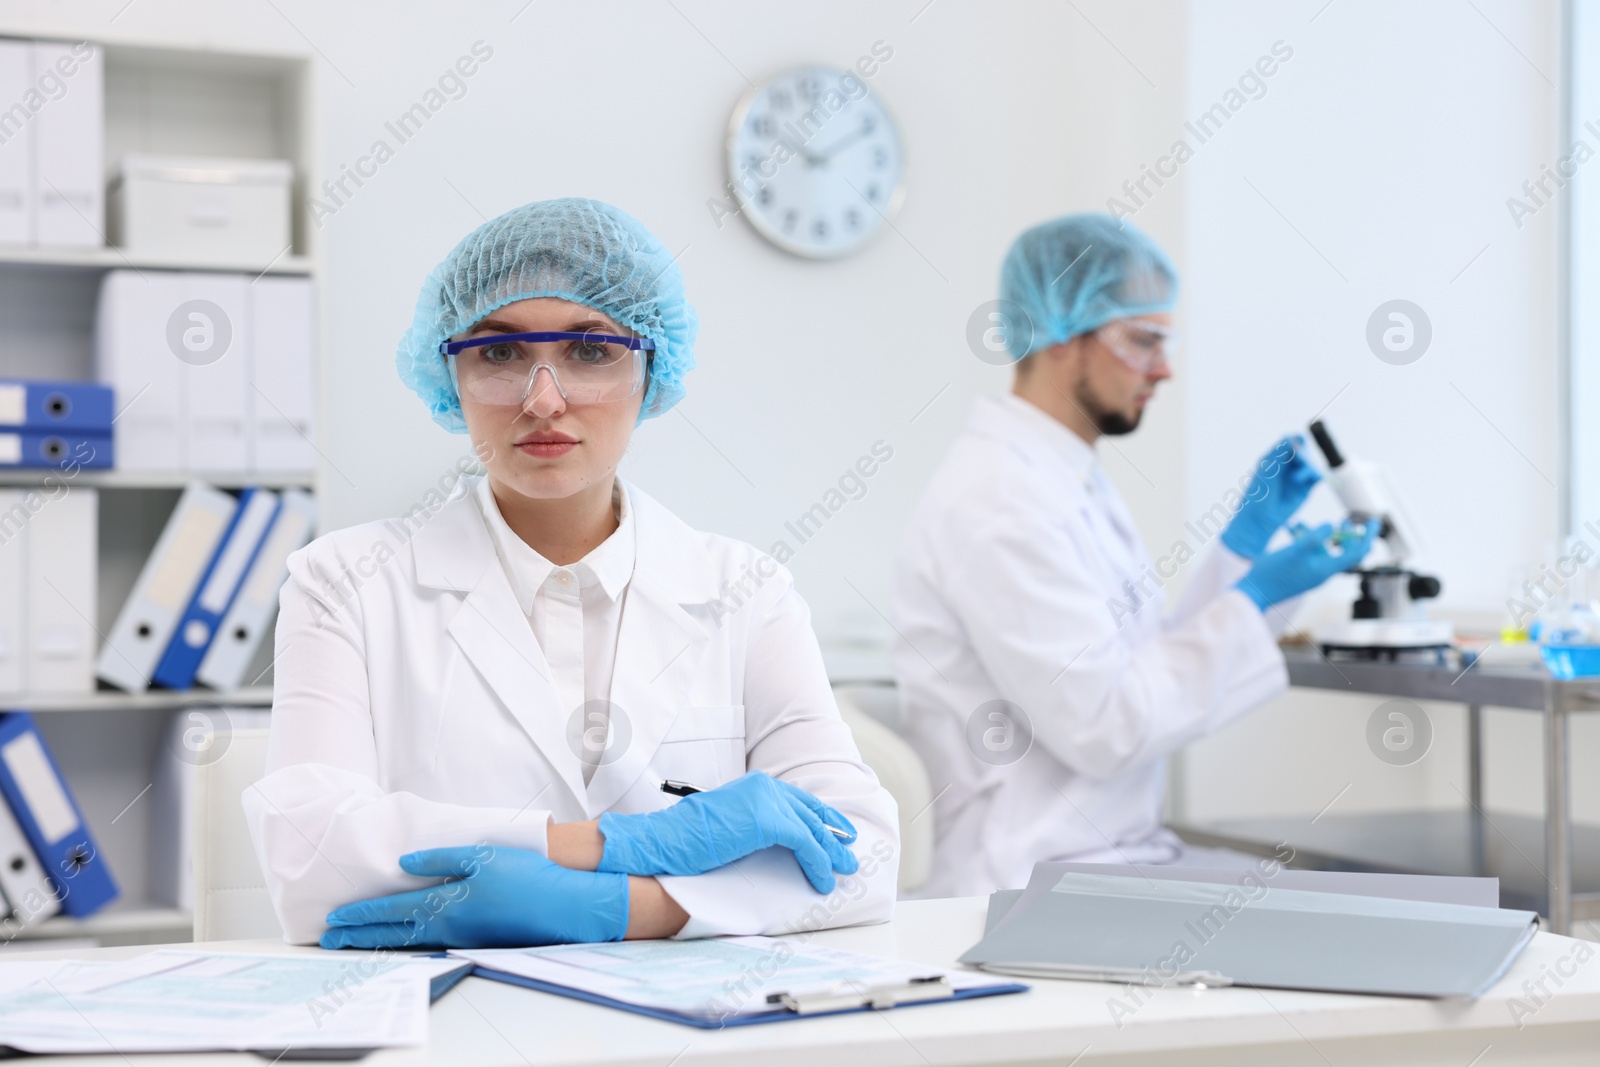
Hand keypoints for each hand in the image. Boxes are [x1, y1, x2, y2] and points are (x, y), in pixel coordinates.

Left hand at [319, 846, 627, 949]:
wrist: (563, 907)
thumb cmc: (526, 877)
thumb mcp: (482, 856)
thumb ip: (441, 859)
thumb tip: (406, 864)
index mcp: (443, 906)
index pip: (388, 911)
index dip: (359, 914)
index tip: (334, 919)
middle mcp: (446, 928)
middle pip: (391, 933)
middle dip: (358, 935)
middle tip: (330, 939)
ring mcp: (461, 938)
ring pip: (408, 941)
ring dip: (379, 941)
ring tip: (356, 942)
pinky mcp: (476, 940)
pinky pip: (429, 942)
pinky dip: (406, 941)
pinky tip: (404, 937)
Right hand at [597, 771, 858, 892]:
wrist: (666, 841)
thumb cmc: (688, 840)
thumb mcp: (730, 825)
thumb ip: (754, 824)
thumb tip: (778, 842)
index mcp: (755, 786)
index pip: (799, 800)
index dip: (823, 817)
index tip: (839, 832)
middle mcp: (765, 786)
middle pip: (811, 812)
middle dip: (834, 834)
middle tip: (849, 854)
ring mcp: (767, 800)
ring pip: (813, 828)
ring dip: (831, 852)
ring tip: (844, 870)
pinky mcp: (769, 820)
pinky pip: (805, 843)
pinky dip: (817, 863)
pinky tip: (821, 880)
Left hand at [1220, 435, 1321, 559]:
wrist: (1260, 519)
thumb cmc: (1258, 494)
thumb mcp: (1267, 471)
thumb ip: (1280, 454)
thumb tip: (1291, 436)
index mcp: (1274, 459)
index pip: (1288, 444)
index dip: (1295, 440)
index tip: (1299, 439)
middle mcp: (1287, 467)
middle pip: (1301, 453)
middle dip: (1303, 454)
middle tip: (1300, 459)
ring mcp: (1297, 477)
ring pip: (1309, 465)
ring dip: (1308, 467)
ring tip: (1299, 477)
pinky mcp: (1306, 489)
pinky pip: (1316, 478)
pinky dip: (1318, 475)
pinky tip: (1315, 477)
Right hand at [1235, 520, 1376, 609]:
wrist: (1254, 593)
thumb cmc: (1274, 573)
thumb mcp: (1295, 550)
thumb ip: (1315, 537)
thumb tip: (1332, 526)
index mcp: (1326, 568)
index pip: (1357, 552)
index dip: (1368, 536)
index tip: (1374, 521)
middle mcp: (1322, 572)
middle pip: (1344, 552)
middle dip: (1346, 534)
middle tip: (1346, 520)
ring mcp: (1311, 573)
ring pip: (1324, 550)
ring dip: (1319, 535)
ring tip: (1304, 523)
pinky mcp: (1300, 573)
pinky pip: (1310, 554)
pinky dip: (1305, 541)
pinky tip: (1292, 530)